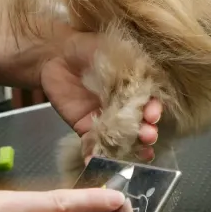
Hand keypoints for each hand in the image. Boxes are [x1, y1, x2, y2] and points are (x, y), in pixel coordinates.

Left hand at [39, 31, 161, 161]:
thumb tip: (146, 79)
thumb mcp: (117, 50)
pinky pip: (94, 146)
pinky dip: (96, 157)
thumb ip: (132, 65)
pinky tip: (99, 165)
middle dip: (148, 132)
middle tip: (148, 136)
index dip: (154, 110)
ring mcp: (106, 120)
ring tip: (139, 154)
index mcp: (137, 88)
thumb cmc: (90, 46)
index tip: (153, 114)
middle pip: (141, 125)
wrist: (56, 52)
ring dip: (132, 149)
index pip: (151, 103)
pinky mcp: (86, 128)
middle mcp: (126, 107)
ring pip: (123, 139)